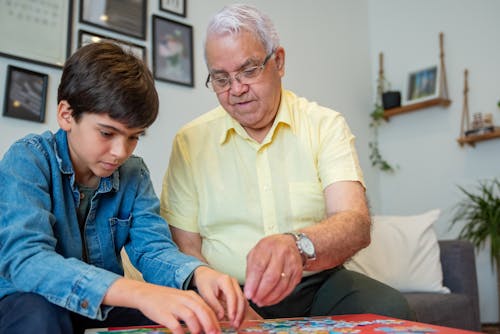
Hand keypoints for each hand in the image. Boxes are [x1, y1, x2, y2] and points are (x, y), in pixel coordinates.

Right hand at [106, 279, 220, 333]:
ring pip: (191, 317)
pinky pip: (175, 325)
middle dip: (210, 325)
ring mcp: (174, 306)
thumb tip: (207, 325)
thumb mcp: (183, 300)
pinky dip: (181, 332)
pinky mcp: (164, 314)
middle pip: (202, 312)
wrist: (146, 293)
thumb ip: (194, 309)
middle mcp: (184, 299)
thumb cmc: (167, 300)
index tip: (219, 331)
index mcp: (191, 296)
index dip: (215, 321)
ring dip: (197, 329)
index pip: (207, 309)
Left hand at [192, 266, 245, 327]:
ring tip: (236, 324)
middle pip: (241, 298)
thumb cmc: (205, 282)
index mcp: (225, 280)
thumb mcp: (206, 293)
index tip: (231, 319)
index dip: (233, 308)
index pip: (232, 295)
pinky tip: (237, 319)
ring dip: (241, 314)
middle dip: (239, 313)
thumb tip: (221, 316)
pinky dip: (241, 311)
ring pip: (243, 301)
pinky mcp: (237, 291)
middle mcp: (233, 282)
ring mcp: (237, 286)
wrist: (205, 275)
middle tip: (235, 325)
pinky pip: (242, 302)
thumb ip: (214, 305)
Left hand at [243, 234, 302, 305]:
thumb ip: (251, 268)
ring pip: (281, 285)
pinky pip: (288, 289)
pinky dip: (278, 297)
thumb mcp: (256, 252)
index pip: (259, 267)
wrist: (290, 243)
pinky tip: (271, 300)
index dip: (253, 283)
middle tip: (254, 300)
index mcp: (268, 246)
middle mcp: (281, 253)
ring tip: (261, 302)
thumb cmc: (270, 248)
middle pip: (271, 277)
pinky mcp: (298, 273)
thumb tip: (249, 288)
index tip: (248, 294)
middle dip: (261, 292)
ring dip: (270, 297)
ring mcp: (292, 263)